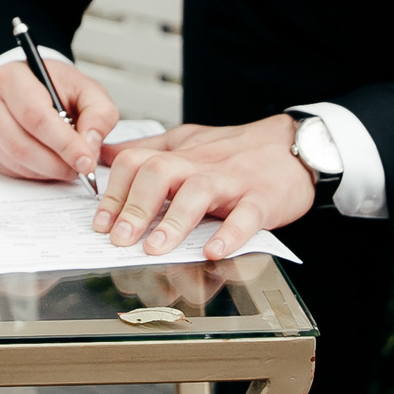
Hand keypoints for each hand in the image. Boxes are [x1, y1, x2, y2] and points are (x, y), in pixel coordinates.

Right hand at [0, 57, 118, 183]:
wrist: (28, 82)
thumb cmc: (54, 85)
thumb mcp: (85, 88)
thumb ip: (98, 114)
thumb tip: (91, 145)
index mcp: (12, 77)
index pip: (36, 117)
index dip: (63, 144)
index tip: (86, 161)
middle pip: (21, 144)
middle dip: (57, 163)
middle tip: (80, 168)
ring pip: (14, 160)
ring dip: (47, 171)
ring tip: (68, 166)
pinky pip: (9, 168)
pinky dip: (34, 172)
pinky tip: (49, 164)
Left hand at [96, 116, 314, 259]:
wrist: (293, 146)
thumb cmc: (236, 149)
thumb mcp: (187, 141)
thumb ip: (148, 150)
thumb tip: (106, 155)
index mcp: (179, 154)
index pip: (135, 162)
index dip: (114, 192)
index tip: (100, 224)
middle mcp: (200, 164)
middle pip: (159, 172)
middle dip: (135, 206)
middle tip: (120, 239)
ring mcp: (232, 181)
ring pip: (198, 192)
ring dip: (173, 221)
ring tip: (155, 248)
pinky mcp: (262, 198)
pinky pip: (245, 215)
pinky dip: (229, 234)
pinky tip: (213, 251)